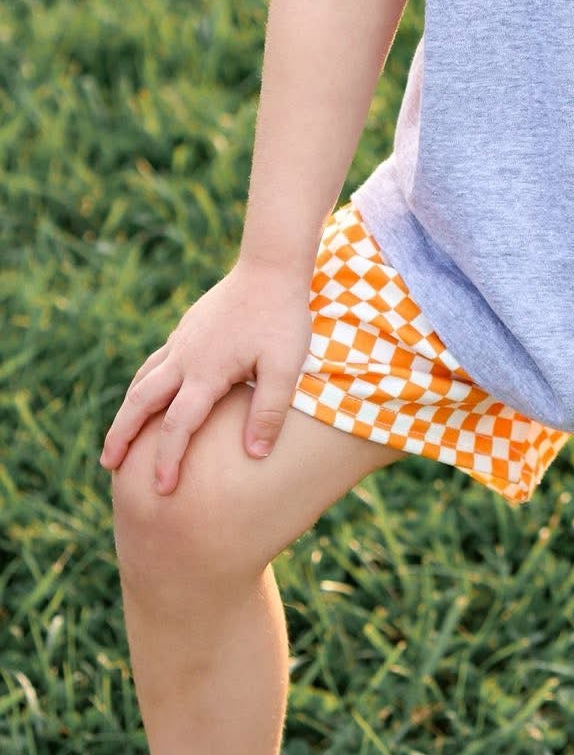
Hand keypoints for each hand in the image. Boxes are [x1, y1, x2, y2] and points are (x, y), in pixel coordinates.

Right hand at [98, 262, 313, 496]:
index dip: (167, 459)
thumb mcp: (285, 367)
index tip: (161, 489)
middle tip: (108, 465)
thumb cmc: (282, 317)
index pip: (177, 426)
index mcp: (206, 372)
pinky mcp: (188, 327)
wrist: (271, 266)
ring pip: (142, 378)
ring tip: (119, 434)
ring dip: (128, 408)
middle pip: (140, 402)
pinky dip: (144, 381)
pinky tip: (149, 389)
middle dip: (121, 435)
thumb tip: (254, 455)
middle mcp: (185, 357)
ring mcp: (183, 340)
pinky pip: (156, 359)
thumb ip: (268, 411)